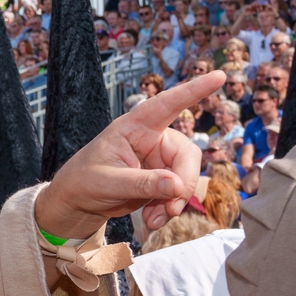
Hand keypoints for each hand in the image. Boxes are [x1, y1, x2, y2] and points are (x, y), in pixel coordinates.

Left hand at [33, 70, 224, 238]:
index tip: (219, 76)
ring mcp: (159, 160)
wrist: (75, 204)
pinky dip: (169, 208)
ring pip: (186, 177)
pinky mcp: (161, 179)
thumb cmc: (83, 182)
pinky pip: (178, 193)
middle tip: (171, 208)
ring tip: (154, 219)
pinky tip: (153, 219)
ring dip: (175, 201)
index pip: (166, 104)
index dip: (194, 90)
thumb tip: (177, 186)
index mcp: (134, 127)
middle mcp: (152, 139)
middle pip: (186, 155)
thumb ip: (142, 183)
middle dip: (184, 184)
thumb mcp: (107, 183)